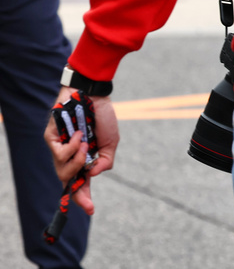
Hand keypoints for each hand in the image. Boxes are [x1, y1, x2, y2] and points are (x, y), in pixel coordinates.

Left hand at [44, 88, 118, 215]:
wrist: (93, 94)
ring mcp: (59, 148)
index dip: (84, 198)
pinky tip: (79, 134)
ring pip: (62, 170)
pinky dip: (71, 147)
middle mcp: (69, 156)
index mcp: (84, 158)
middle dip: (78, 183)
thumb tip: (95, 174)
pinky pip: (59, 154)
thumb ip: (106, 161)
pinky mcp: (51, 139)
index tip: (91, 210)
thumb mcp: (112, 142)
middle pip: (68, 181)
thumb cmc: (102, 116)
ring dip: (76, 162)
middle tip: (90, 166)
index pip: (81, 183)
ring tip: (86, 145)